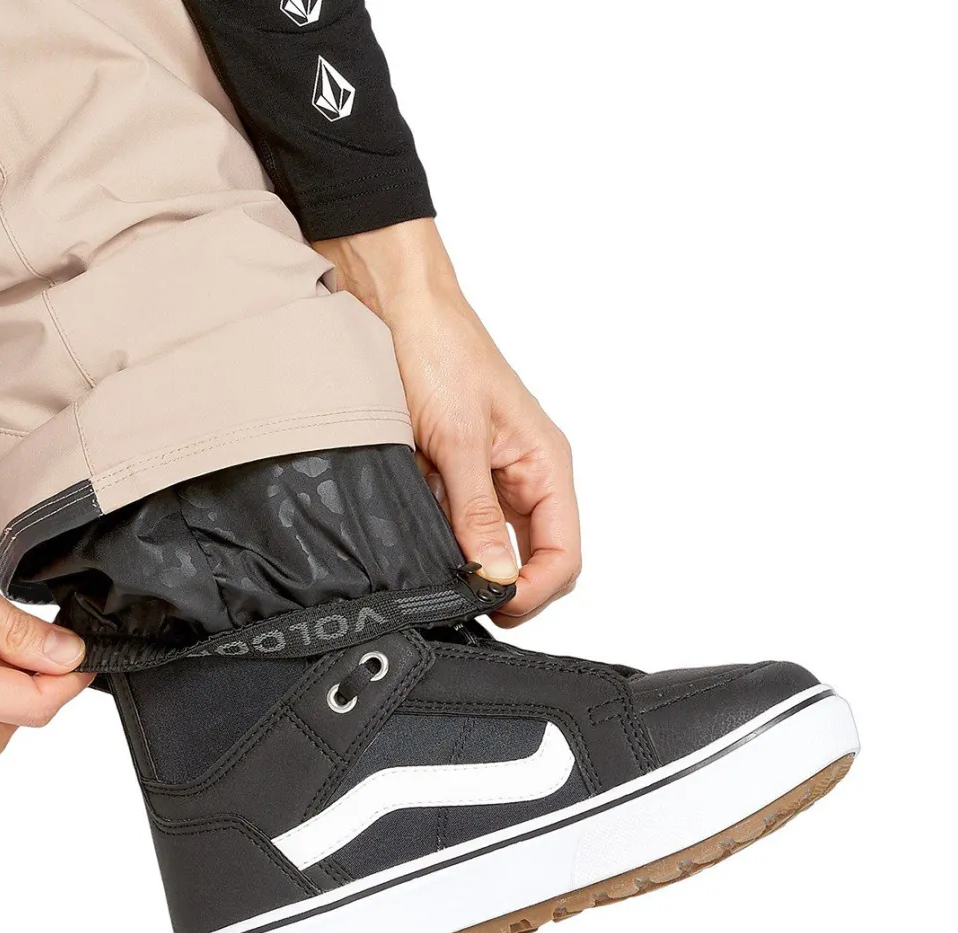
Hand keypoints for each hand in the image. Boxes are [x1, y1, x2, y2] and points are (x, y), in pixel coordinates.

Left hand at [313, 219, 579, 623]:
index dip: (536, 589)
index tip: (492, 602)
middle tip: (463, 601)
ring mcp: (487, 479)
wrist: (392, 304)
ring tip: (435, 568)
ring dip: (468, 565)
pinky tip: (417, 540)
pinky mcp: (450, 477)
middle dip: (507, 587)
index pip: (565, 553)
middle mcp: (523, 476)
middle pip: (535, 560)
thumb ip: (476, 513)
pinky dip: (439, 542)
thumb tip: (496, 575)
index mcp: (545, 464)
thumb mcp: (457, 439)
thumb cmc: (438, 348)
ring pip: (492, 549)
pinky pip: (454, 527)